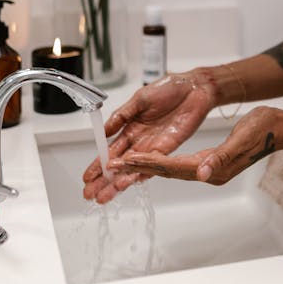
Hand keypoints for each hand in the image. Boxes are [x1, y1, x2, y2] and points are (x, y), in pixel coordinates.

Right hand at [82, 73, 215, 202]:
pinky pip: (153, 164)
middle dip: (104, 180)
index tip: (87, 177)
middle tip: (90, 194)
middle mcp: (140, 141)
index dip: (98, 164)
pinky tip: (130, 183)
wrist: (195, 87)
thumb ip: (122, 115)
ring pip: (133, 168)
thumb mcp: (139, 99)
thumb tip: (103, 130)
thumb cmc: (169, 88)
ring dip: (119, 182)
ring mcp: (153, 146)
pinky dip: (141, 174)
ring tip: (105, 196)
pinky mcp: (169, 148)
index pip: (110, 150)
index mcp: (130, 128)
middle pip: (119, 164)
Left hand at [106, 105, 282, 186]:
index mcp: (212, 168)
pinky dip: (158, 162)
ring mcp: (208, 168)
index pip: (172, 167)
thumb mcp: (242, 140)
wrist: (278, 128)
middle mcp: (207, 171)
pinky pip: (177, 165)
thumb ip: (221, 157)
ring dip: (144, 167)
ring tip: (121, 165)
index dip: (147, 163)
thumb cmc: (263, 130)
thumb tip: (203, 173)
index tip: (125, 160)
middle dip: (137, 169)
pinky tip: (147, 159)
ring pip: (168, 169)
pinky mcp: (209, 162)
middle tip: (111, 167)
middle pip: (165, 171)